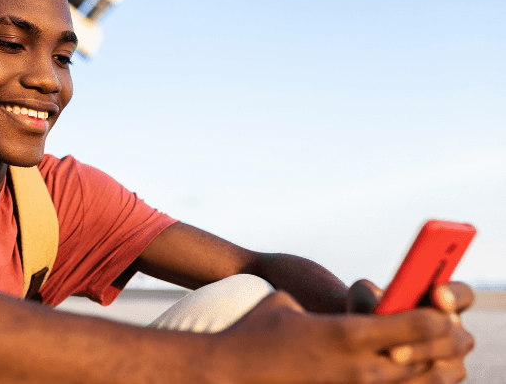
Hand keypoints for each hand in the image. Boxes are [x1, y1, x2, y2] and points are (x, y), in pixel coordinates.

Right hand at [208, 290, 472, 383]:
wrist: (227, 374)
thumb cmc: (253, 333)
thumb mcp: (287, 304)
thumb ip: (320, 307)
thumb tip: (329, 310)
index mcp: (345, 334)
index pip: (416, 327)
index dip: (436, 319)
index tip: (442, 312)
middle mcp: (356, 368)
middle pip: (425, 360)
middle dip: (445, 345)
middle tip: (450, 335)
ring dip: (431, 370)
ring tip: (432, 358)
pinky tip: (400, 375)